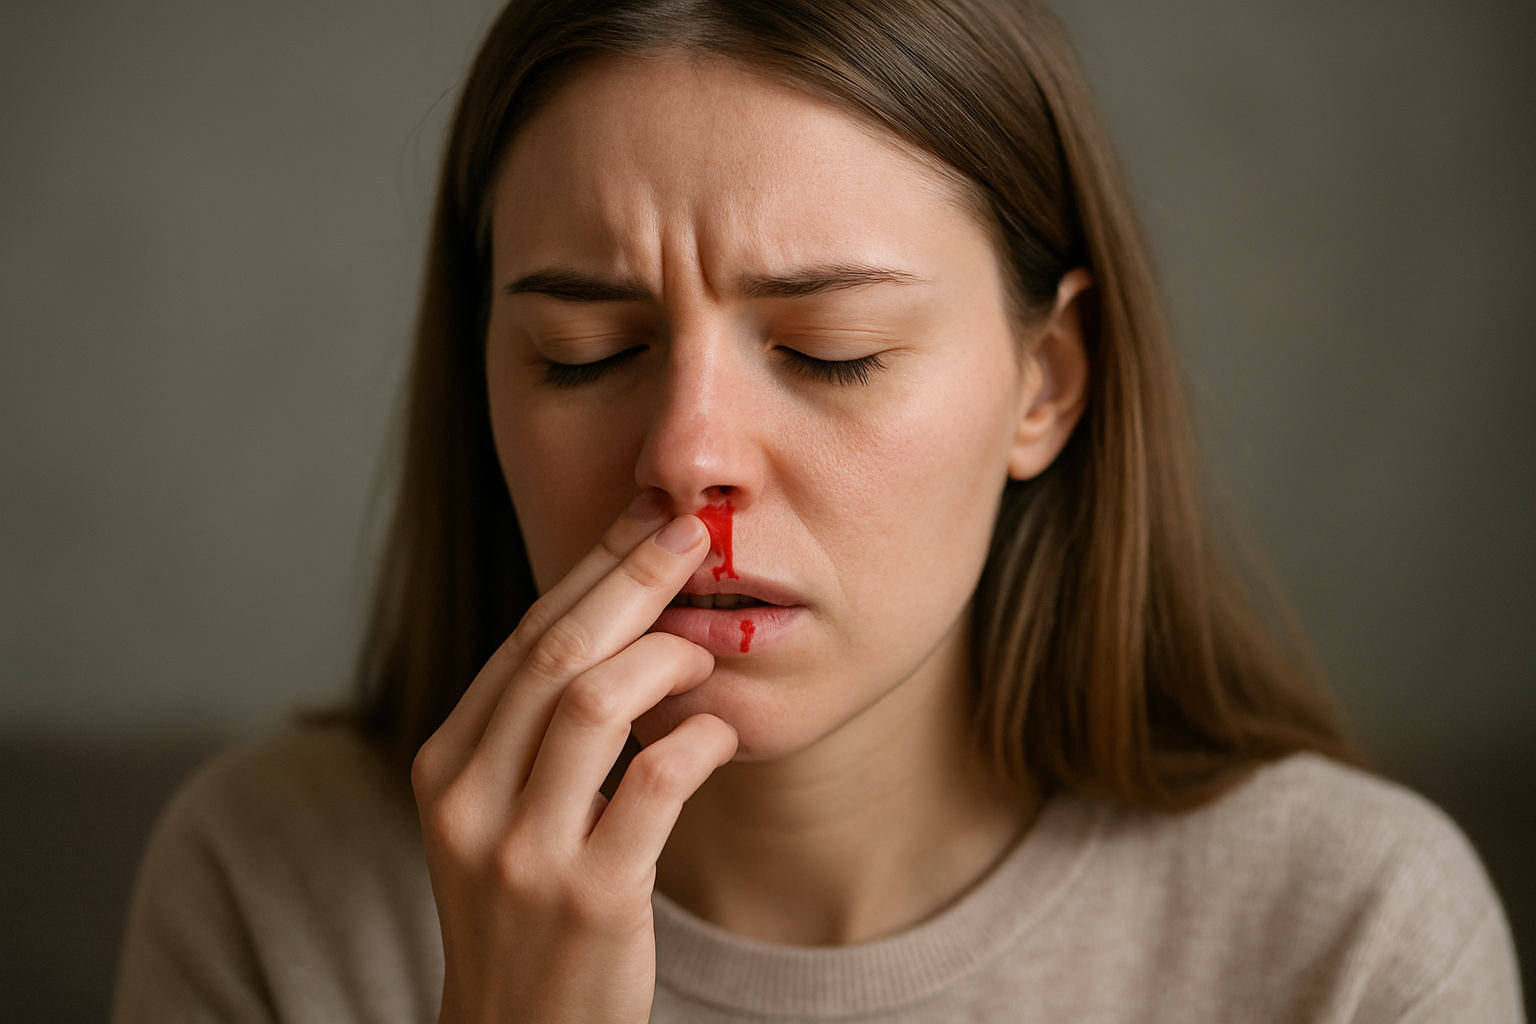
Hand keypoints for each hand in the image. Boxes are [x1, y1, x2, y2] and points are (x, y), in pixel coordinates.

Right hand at [411, 499, 739, 1023]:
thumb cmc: (525, 911)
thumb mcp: (498, 813)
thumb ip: (532, 729)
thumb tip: (609, 617)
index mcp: (445, 764)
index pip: (523, 638)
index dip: (591, 570)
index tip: (644, 518)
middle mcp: (469, 800)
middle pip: (555, 651)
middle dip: (631, 577)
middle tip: (691, 533)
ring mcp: (523, 852)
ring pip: (593, 700)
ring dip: (664, 655)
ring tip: (703, 648)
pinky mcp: (588, 897)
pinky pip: (653, 783)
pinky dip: (697, 739)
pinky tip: (719, 732)